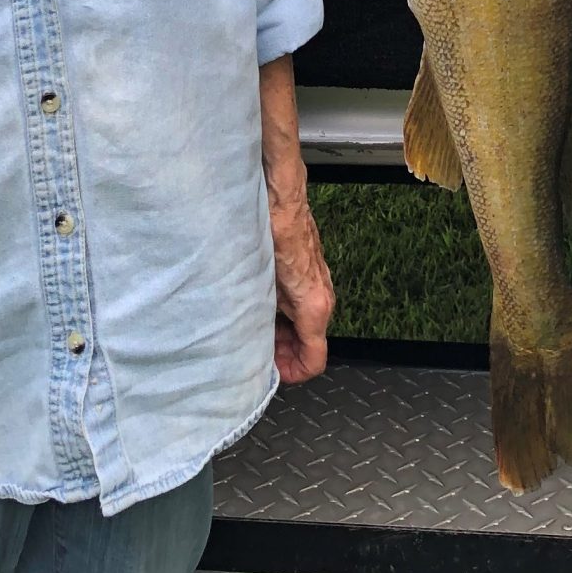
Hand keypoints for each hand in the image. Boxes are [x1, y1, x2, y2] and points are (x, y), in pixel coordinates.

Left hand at [268, 191, 334, 384]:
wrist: (281, 198)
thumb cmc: (275, 235)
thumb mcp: (263, 287)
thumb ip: (262, 321)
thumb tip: (249, 345)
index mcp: (315, 307)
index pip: (315, 361)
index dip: (291, 374)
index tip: (270, 372)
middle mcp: (322, 297)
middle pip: (307, 344)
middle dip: (281, 352)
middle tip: (254, 349)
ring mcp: (317, 283)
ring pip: (301, 324)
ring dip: (279, 331)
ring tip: (251, 326)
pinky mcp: (307, 272)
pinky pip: (298, 304)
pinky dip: (281, 311)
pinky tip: (258, 302)